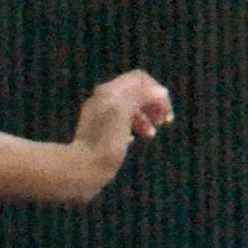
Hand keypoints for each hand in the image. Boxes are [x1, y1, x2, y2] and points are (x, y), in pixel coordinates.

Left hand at [72, 71, 174, 193]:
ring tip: (151, 135)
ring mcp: (99, 116)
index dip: (156, 91)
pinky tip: (133, 140)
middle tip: (164, 121)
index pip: (139, 79)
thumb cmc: (104, 141)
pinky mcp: (97, 133)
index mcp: (109, 91)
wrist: (82, 169)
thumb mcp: (123, 113)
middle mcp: (103, 100)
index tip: (166, 111)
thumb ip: (141, 96)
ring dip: (145, 118)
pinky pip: (120, 124)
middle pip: (136, 93)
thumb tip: (161, 91)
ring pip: (129, 109)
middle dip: (153, 104)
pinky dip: (131, 128)